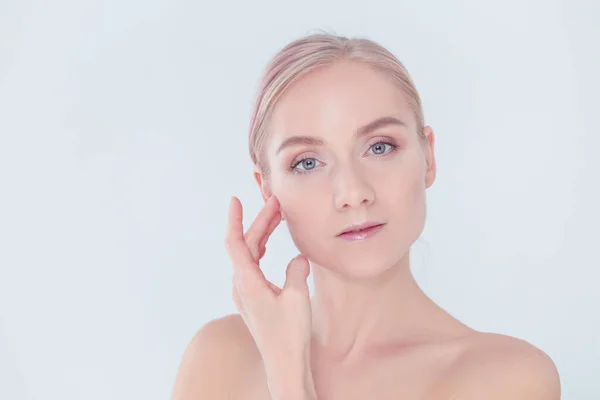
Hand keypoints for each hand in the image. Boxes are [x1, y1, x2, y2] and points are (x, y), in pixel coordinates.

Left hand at [225, 195, 314, 396]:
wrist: (284, 363)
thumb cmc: (289, 334)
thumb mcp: (297, 296)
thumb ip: (296, 270)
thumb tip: (298, 259)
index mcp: (247, 282)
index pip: (235, 242)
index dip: (235, 219)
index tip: (235, 200)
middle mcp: (242, 285)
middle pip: (247, 245)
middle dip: (260, 222)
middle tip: (275, 203)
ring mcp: (246, 293)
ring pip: (250, 255)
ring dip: (262, 235)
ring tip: (277, 218)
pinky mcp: (254, 299)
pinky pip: (254, 267)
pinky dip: (263, 251)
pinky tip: (271, 246)